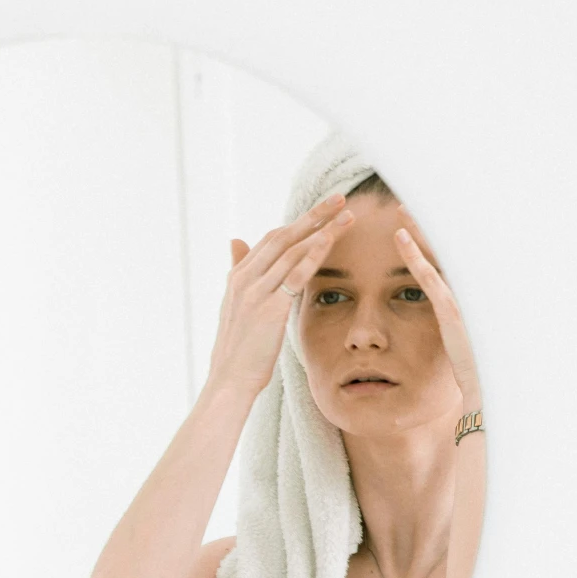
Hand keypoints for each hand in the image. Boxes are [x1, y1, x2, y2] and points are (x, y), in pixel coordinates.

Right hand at [203, 194, 355, 401]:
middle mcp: (245, 278)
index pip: (272, 239)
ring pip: (292, 249)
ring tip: (347, 214)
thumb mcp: (235, 305)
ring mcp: (256, 291)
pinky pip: (295, 274)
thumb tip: (235, 241)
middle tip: (339, 197)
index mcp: (238, 276)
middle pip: (284, 235)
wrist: (229, 380)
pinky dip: (314, 253)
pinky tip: (331, 239)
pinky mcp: (270, 307)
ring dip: (322, 229)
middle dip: (314, 215)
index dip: (299, 221)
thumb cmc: (238, 349)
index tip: (323, 209)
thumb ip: (239, 271)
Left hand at [394, 219, 482, 416]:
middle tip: (412, 200)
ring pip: (440, 254)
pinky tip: (399, 237)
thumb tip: (452, 311)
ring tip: (402, 208)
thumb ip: (457, 317)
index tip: (424, 217)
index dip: (438, 237)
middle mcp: (473, 291)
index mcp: (474, 295)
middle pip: (449, 248)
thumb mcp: (463, 337)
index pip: (454, 257)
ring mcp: (464, 298)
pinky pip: (428, 276)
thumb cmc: (474, 371)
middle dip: (431, 223)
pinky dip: (413, 254)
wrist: (486, 393)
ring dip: (420, 230)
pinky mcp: (452, 309)